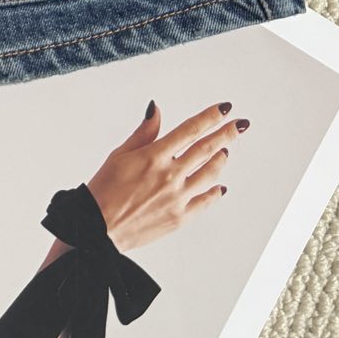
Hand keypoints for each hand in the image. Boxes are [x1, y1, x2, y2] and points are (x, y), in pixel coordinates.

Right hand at [80, 99, 248, 253]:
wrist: (98, 228)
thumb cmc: (103, 190)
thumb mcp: (119, 154)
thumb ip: (144, 132)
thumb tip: (156, 109)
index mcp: (154, 156)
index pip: (190, 130)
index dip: (210, 117)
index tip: (224, 109)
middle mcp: (170, 175)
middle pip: (206, 150)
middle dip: (225, 134)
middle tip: (240, 125)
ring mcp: (178, 198)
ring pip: (209, 174)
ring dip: (220, 160)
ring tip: (225, 151)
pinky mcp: (180, 217)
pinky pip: (205, 202)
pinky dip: (215, 192)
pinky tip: (219, 187)